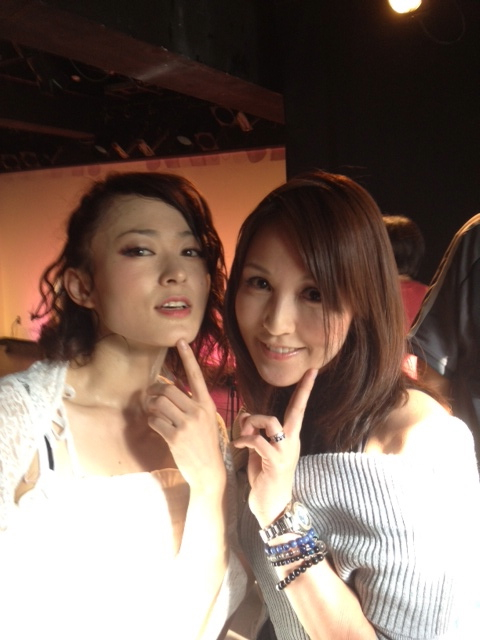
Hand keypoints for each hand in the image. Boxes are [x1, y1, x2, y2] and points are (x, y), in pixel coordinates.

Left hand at [145, 339, 225, 491]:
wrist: (208, 471)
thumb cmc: (205, 444)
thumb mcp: (206, 420)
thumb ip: (192, 405)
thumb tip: (169, 392)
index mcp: (207, 404)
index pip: (196, 376)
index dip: (187, 357)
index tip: (180, 341)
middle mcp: (198, 411)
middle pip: (168, 389)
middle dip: (154, 391)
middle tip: (149, 396)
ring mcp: (186, 424)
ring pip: (159, 403)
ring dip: (150, 406)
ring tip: (152, 411)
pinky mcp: (175, 437)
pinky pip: (154, 420)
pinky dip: (150, 421)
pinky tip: (155, 425)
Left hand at [233, 369, 317, 526]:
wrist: (272, 508)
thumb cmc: (265, 480)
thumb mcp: (258, 452)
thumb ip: (253, 433)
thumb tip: (244, 414)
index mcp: (290, 438)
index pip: (298, 409)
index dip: (305, 390)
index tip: (313, 371)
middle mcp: (292, 442)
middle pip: (295, 410)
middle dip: (301, 392)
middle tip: (308, 375)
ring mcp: (285, 452)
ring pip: (271, 421)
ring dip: (252, 422)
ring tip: (242, 435)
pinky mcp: (276, 462)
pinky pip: (258, 441)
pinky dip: (244, 440)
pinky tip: (237, 447)